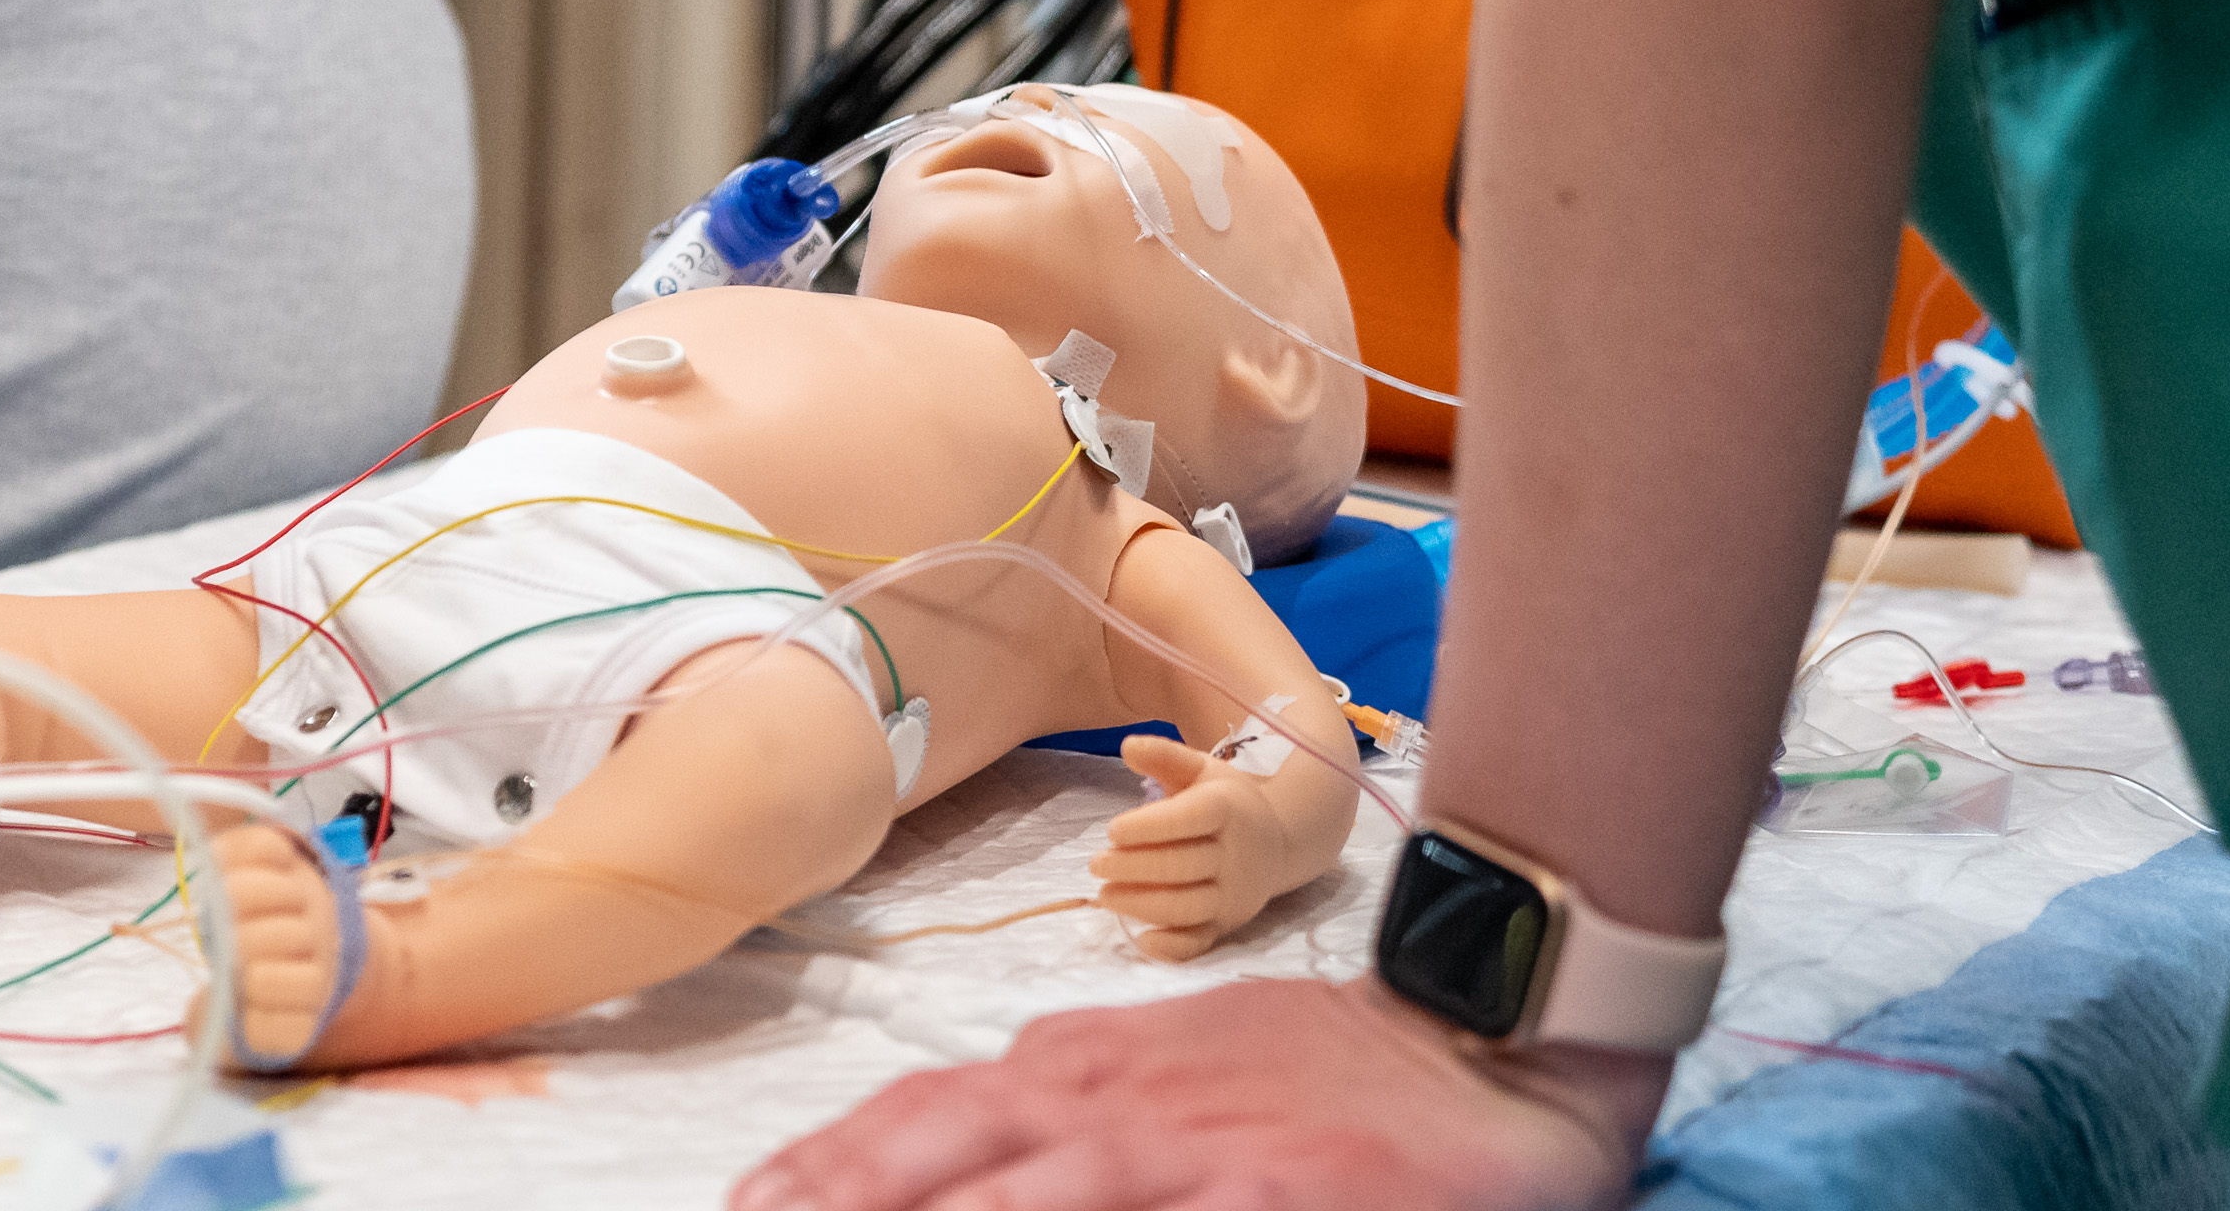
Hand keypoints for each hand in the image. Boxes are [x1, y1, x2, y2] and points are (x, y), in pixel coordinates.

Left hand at [740, 978, 1655, 1210]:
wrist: (1480, 1035)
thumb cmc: (1318, 1066)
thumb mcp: (1167, 1065)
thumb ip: (1070, 1099)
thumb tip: (962, 1145)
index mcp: (1082, 1064)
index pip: (922, 1113)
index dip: (828, 1165)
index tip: (750, 1206)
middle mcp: (1115, 1098)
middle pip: (947, 1157)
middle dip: (844, 1200)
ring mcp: (1194, 1148)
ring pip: (1034, 1199)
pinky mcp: (1277, 1194)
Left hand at [1090, 732, 1330, 958]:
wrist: (1276, 843)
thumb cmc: (1226, 802)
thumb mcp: (1201, 770)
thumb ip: (1165, 755)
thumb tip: (1127, 746)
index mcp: (1229, 809)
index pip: (1190, 818)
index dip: (1150, 827)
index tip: (1112, 830)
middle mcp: (1237, 855)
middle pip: (1183, 866)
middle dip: (1134, 868)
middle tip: (1095, 864)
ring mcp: (1234, 895)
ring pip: (1188, 907)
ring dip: (1142, 905)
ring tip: (1105, 896)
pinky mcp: (1227, 926)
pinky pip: (1201, 944)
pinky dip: (1172, 948)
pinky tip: (1142, 939)